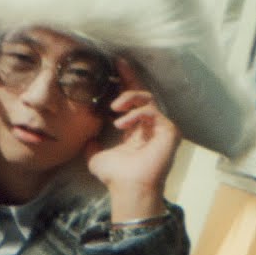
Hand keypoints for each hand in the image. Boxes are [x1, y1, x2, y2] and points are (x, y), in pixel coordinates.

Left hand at [85, 59, 180, 221]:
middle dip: (129, 77)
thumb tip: (86, 140)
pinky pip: (152, 112)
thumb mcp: (96, 156)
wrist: (127, 190)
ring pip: (147, 99)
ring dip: (128, 98)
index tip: (114, 66)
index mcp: (136, 128)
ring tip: (114, 108)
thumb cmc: (115, 177)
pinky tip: (121, 123)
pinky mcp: (169, 131)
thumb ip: (92, 145)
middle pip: (142, 93)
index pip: (131, 100)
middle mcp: (150, 125)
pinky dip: (136, 114)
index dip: (124, 82)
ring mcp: (161, 128)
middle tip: (118, 64)